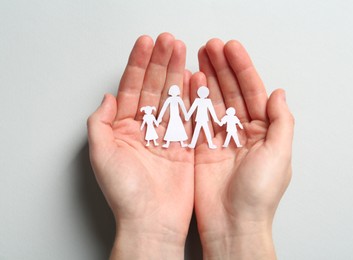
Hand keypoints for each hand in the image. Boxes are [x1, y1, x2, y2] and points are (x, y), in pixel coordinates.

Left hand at [87, 33, 193, 259]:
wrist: (152, 221)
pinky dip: (192, 96)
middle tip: (169, 41)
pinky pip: (190, 115)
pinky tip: (194, 78)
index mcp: (123, 129)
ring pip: (172, 97)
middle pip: (153, 88)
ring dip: (176, 73)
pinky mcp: (185, 145)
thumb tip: (108, 98)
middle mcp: (145, 129)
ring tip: (182, 51)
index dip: (138, 64)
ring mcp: (167, 135)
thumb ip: (101, 123)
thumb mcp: (102, 155)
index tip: (147, 44)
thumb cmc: (126, 194)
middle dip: (161, 62)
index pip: (131, 88)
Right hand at [192, 39, 293, 258]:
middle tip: (210, 46)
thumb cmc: (259, 194)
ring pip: (213, 101)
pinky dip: (193, 100)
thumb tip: (279, 92)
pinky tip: (189, 83)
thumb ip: (281, 121)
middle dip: (222, 68)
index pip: (253, 91)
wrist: (232, 223)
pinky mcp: (201, 147)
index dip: (242, 68)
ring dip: (207, 79)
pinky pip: (197, 118)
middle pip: (231, 92)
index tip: (230, 49)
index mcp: (263, 131)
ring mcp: (220, 138)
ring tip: (198, 57)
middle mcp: (241, 131)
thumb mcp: (279, 154)